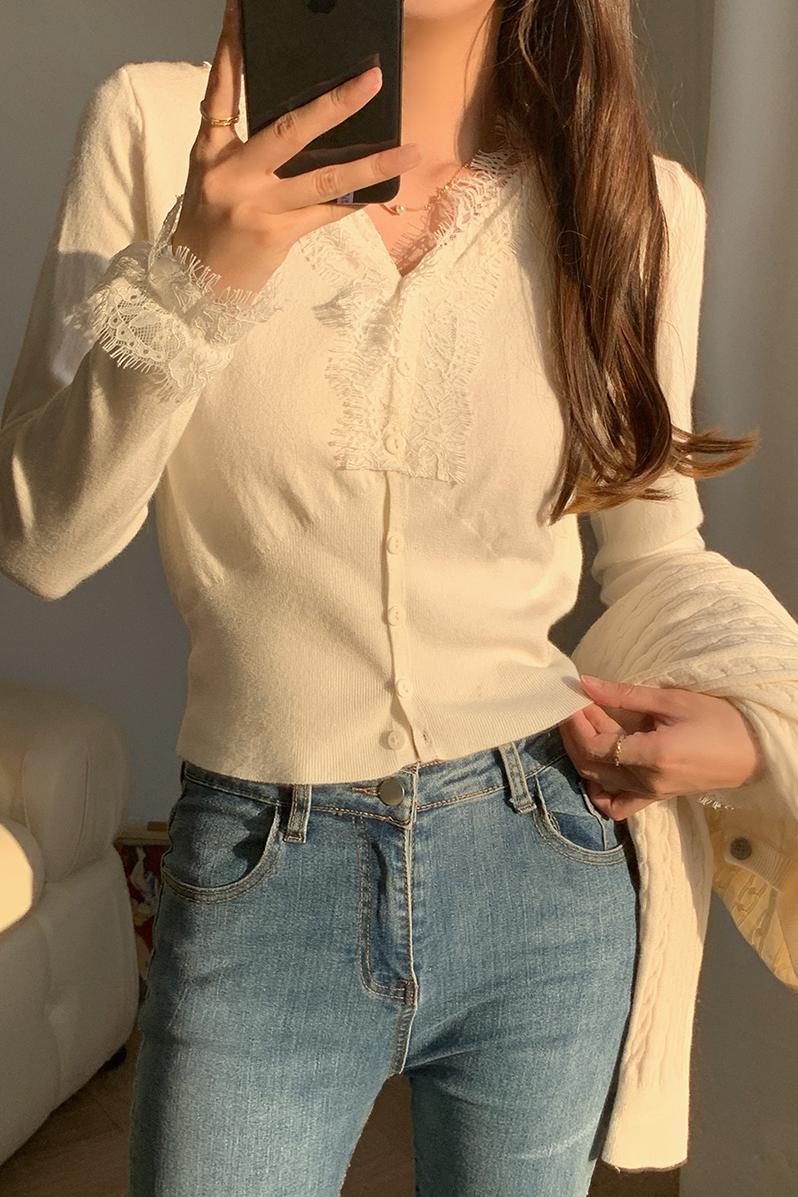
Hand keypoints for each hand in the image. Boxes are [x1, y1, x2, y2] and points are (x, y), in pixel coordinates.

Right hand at [171, 0, 422, 294]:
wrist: (193, 287)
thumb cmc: (210, 226)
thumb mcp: (214, 178)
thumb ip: (245, 147)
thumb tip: (304, 122)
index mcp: (210, 152)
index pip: (221, 91)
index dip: (232, 49)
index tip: (242, 11)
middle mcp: (231, 175)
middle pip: (288, 130)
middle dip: (334, 105)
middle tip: (371, 80)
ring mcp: (256, 207)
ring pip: (322, 179)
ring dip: (371, 164)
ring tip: (409, 151)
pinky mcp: (275, 236)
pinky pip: (326, 214)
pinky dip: (356, 201)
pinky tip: (385, 191)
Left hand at [557, 673, 766, 820]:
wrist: (754, 752)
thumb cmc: (719, 720)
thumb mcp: (672, 701)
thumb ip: (625, 695)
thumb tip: (586, 684)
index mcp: (651, 756)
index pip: (595, 746)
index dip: (577, 722)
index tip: (573, 697)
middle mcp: (646, 781)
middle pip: (590, 763)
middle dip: (574, 732)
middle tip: (574, 704)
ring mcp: (650, 794)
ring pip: (598, 781)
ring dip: (582, 752)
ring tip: (584, 723)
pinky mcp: (655, 797)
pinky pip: (617, 804)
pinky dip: (598, 790)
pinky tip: (596, 767)